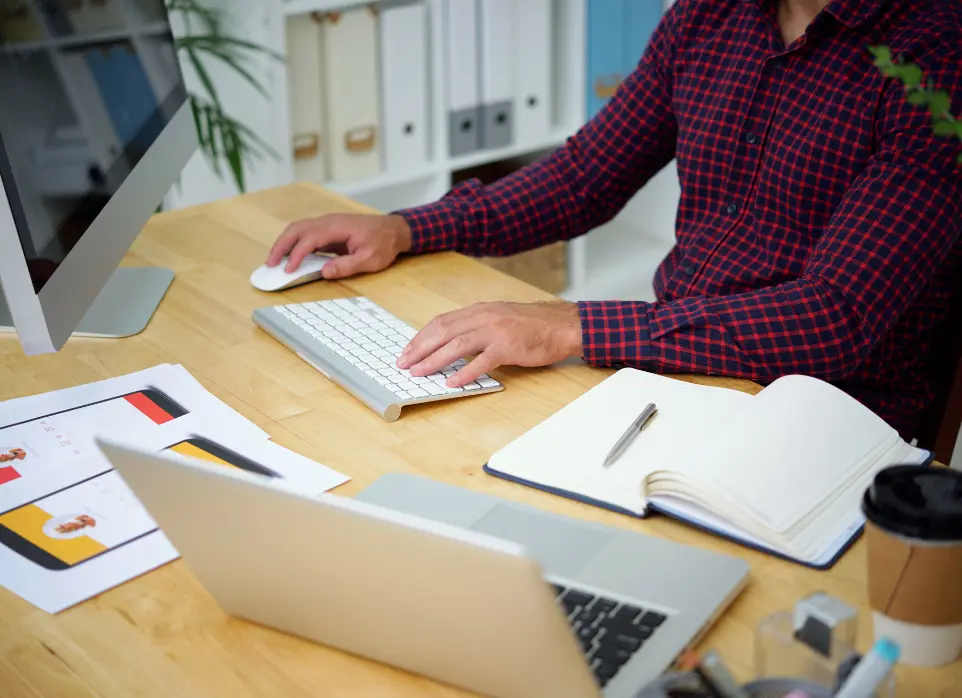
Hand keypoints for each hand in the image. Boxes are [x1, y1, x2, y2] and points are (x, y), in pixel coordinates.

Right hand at [266, 213, 412, 279]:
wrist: (393, 230)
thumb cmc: (383, 243)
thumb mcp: (370, 259)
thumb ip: (347, 266)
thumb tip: (324, 272)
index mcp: (337, 227)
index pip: (309, 239)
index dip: (297, 254)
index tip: (288, 269)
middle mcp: (328, 221)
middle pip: (296, 229)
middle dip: (281, 246)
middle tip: (270, 264)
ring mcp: (327, 223)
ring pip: (298, 229)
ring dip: (284, 243)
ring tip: (275, 261)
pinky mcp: (327, 229)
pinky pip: (305, 233)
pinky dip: (293, 242)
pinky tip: (289, 255)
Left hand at [397, 301, 583, 386]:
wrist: (562, 325)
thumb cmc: (533, 325)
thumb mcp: (499, 317)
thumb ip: (477, 326)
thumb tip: (452, 344)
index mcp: (479, 310)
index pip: (441, 322)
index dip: (421, 337)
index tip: (407, 351)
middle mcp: (484, 317)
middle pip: (442, 331)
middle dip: (419, 349)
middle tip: (404, 364)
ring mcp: (496, 331)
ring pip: (456, 345)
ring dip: (434, 360)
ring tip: (419, 373)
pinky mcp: (508, 347)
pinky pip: (481, 362)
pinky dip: (464, 373)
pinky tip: (451, 382)